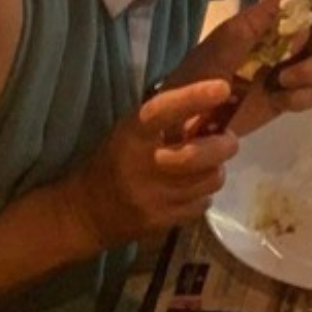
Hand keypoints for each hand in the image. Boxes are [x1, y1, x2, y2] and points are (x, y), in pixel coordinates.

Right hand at [65, 81, 239, 248]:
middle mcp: (141, 167)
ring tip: (204, 165)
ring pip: (209, 181)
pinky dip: (203, 194)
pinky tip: (188, 189)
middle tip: (227, 139)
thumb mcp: (132, 132)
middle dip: (223, 144)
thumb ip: (169, 119)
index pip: (162, 112)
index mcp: (132, 136)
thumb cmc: (115, 160)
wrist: (85, 213)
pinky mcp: (162, 223)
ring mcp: (152, 199)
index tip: (222, 87)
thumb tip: (215, 105)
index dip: (193, 98)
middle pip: (196, 155)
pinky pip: (203, 204)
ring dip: (215, 169)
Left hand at [197, 0, 311, 135]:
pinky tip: (282, 99)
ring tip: (284, 80)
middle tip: (300, 54)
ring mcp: (291, 71)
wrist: (187, 114)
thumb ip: (262, 19)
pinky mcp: (289, 98)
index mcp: (274, 22)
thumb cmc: (202, 68)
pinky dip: (302, 96)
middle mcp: (289, 42)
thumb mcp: (229, 37)